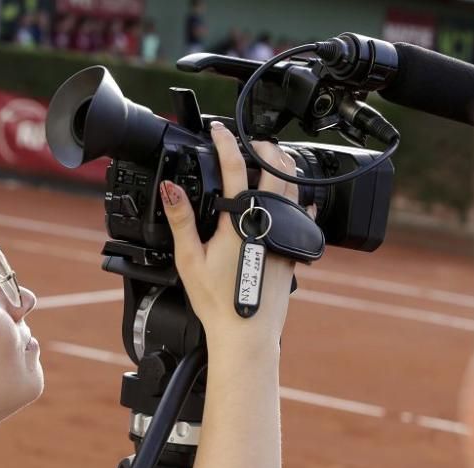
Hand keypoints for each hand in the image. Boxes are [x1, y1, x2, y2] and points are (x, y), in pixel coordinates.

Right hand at [160, 122, 297, 347]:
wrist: (247, 332)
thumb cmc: (218, 301)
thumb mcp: (189, 259)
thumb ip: (181, 220)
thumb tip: (170, 189)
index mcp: (239, 220)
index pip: (233, 167)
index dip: (224, 142)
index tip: (217, 130)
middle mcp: (267, 221)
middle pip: (274, 168)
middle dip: (263, 147)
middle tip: (250, 140)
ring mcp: (284, 234)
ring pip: (293, 187)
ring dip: (283, 167)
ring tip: (271, 159)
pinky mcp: (293, 248)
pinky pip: (303, 214)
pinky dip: (299, 198)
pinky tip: (295, 197)